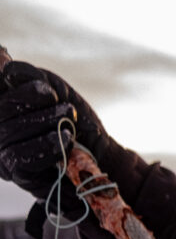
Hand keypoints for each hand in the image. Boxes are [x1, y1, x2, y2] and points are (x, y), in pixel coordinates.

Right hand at [0, 61, 106, 209]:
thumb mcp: (56, 92)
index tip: (49, 91)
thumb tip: (6, 66)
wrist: (102, 156)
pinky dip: (45, 146)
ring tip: (70, 124)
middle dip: (35, 105)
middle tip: (66, 108)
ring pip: (9, 133)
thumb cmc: (76, 122)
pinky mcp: (17, 172)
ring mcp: (3, 151)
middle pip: (1, 110)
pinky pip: (20, 157)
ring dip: (44, 124)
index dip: (16, 87)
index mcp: (4, 104)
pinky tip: (66, 140)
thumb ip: (32, 77)